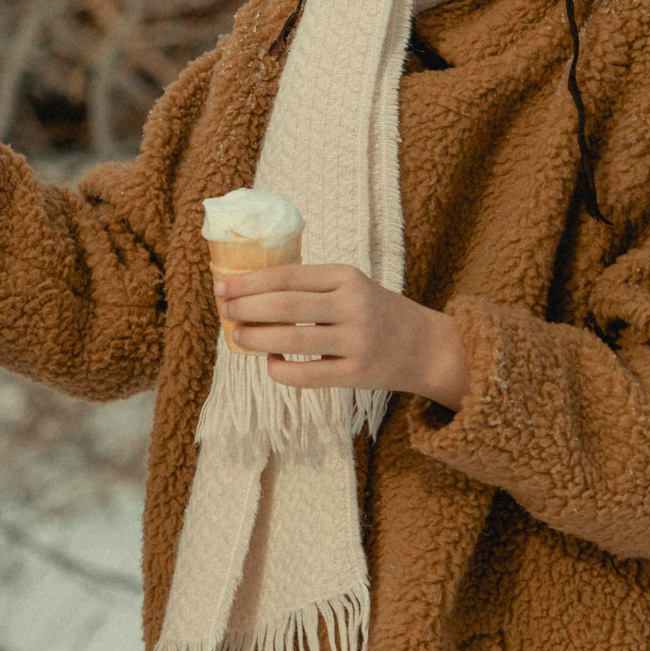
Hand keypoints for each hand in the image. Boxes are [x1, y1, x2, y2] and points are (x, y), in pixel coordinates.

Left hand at [216, 264, 470, 408]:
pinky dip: (279, 369)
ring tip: (237, 336)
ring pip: (290, 339)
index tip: (222, 287)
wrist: (426, 347)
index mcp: (347, 276)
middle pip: (285, 304)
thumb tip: (251, 292)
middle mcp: (352, 305)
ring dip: (255, 338)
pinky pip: (305, 375)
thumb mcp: (352, 286)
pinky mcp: (356, 374)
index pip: (288, 275)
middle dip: (246, 307)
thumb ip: (312, 287)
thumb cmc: (378, 313)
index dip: (250, 282)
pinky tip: (271, 362)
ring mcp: (355, 340)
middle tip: (224, 311)